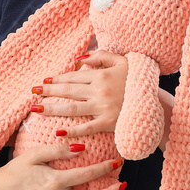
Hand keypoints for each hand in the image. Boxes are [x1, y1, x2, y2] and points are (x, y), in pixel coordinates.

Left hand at [37, 49, 174, 151]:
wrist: (157, 103)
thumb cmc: (138, 80)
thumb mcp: (123, 61)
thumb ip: (101, 56)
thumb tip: (80, 59)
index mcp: (101, 75)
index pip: (73, 76)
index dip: (57, 78)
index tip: (44, 81)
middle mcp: (99, 91)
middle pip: (68, 91)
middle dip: (48, 92)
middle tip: (33, 93)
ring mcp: (103, 108)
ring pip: (72, 109)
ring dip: (52, 109)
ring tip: (36, 109)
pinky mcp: (108, 123)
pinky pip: (87, 128)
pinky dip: (72, 131)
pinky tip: (58, 132)